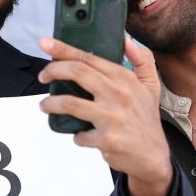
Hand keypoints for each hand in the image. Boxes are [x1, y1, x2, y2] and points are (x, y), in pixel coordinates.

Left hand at [37, 36, 172, 195]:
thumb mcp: (151, 86)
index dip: (63, 49)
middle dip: (53, 71)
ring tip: (45, 106)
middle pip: (78, 72)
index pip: (89, 58)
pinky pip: (80, 135)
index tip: (45, 44)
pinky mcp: (108, 140)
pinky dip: (76, 136)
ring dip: (52, 104)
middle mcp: (119, 94)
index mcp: (124, 78)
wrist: (153, 156)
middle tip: (43, 77)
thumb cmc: (146, 118)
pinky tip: (79, 135)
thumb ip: (142, 60)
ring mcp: (113, 117)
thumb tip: (126, 39)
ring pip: (71, 103)